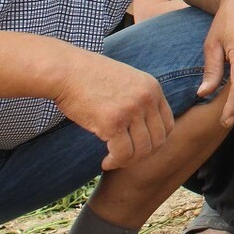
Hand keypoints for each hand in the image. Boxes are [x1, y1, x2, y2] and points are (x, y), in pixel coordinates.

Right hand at [52, 51, 175, 171]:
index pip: (168, 125)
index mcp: (153, 88)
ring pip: (141, 151)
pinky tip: (105, 162)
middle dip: (142, 156)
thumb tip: (147, 131)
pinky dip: (115, 162)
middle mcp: (146, 98)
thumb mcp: (127, 81)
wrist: (66, 70)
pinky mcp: (113, 122)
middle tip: (125, 158)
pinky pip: (122, 153)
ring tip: (113, 160)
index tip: (139, 148)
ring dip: (128, 161)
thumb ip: (141, 100)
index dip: (155, 143)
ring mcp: (131, 109)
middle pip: (158, 141)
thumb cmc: (91, 78)